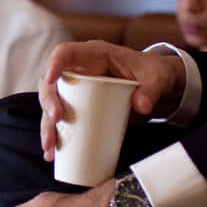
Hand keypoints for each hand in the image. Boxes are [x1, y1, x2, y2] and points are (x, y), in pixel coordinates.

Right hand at [39, 40, 185, 162]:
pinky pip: (62, 122)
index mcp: (95, 55)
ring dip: (47, 127)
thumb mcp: (157, 78)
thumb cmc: (154, 73)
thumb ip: (151, 90)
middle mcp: (81, 72)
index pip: (66, 52)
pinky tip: (52, 154)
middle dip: (49, 102)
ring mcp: (78, 91)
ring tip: (50, 147)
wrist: (158, 85)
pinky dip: (56, 137)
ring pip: (52, 106)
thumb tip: (142, 106)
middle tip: (57, 119)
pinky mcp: (81, 109)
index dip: (54, 63)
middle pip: (52, 83)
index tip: (50, 80)